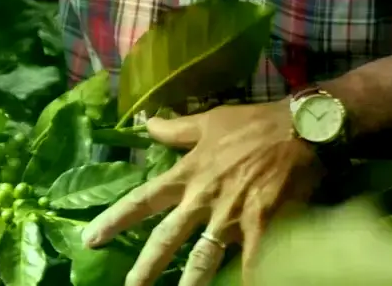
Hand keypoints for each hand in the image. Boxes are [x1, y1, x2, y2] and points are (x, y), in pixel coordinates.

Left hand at [83, 101, 323, 285]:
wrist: (300, 128)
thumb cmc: (253, 124)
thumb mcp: (209, 121)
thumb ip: (176, 129)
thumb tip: (146, 123)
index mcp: (188, 175)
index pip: (142, 199)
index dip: (115, 219)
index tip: (91, 239)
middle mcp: (203, 199)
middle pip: (167, 239)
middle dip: (145, 267)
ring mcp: (232, 217)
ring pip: (203, 259)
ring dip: (190, 284)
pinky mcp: (262, 227)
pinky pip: (251, 263)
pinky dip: (245, 279)